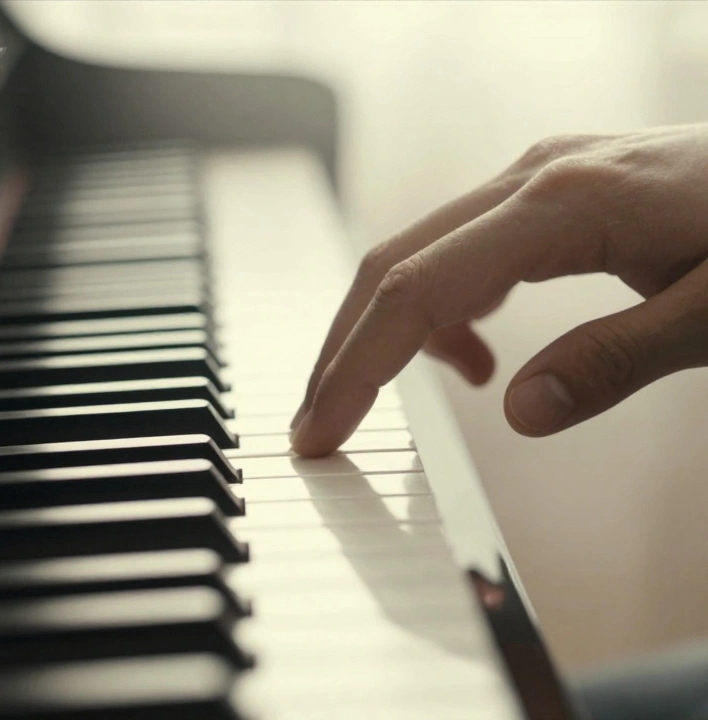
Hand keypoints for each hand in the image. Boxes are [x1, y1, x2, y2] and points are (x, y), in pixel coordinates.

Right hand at [290, 125, 707, 456]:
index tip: (320, 434)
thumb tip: (518, 413)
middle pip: (392, 261)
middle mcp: (534, 174)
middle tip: (319, 428)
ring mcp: (538, 171)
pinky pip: (460, 244)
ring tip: (396, 402)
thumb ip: (619, 361)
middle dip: (346, 350)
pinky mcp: (551, 184)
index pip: (418, 288)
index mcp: (565, 203)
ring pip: (417, 249)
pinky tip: (478, 357)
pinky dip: (441, 306)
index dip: (358, 366)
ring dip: (388, 329)